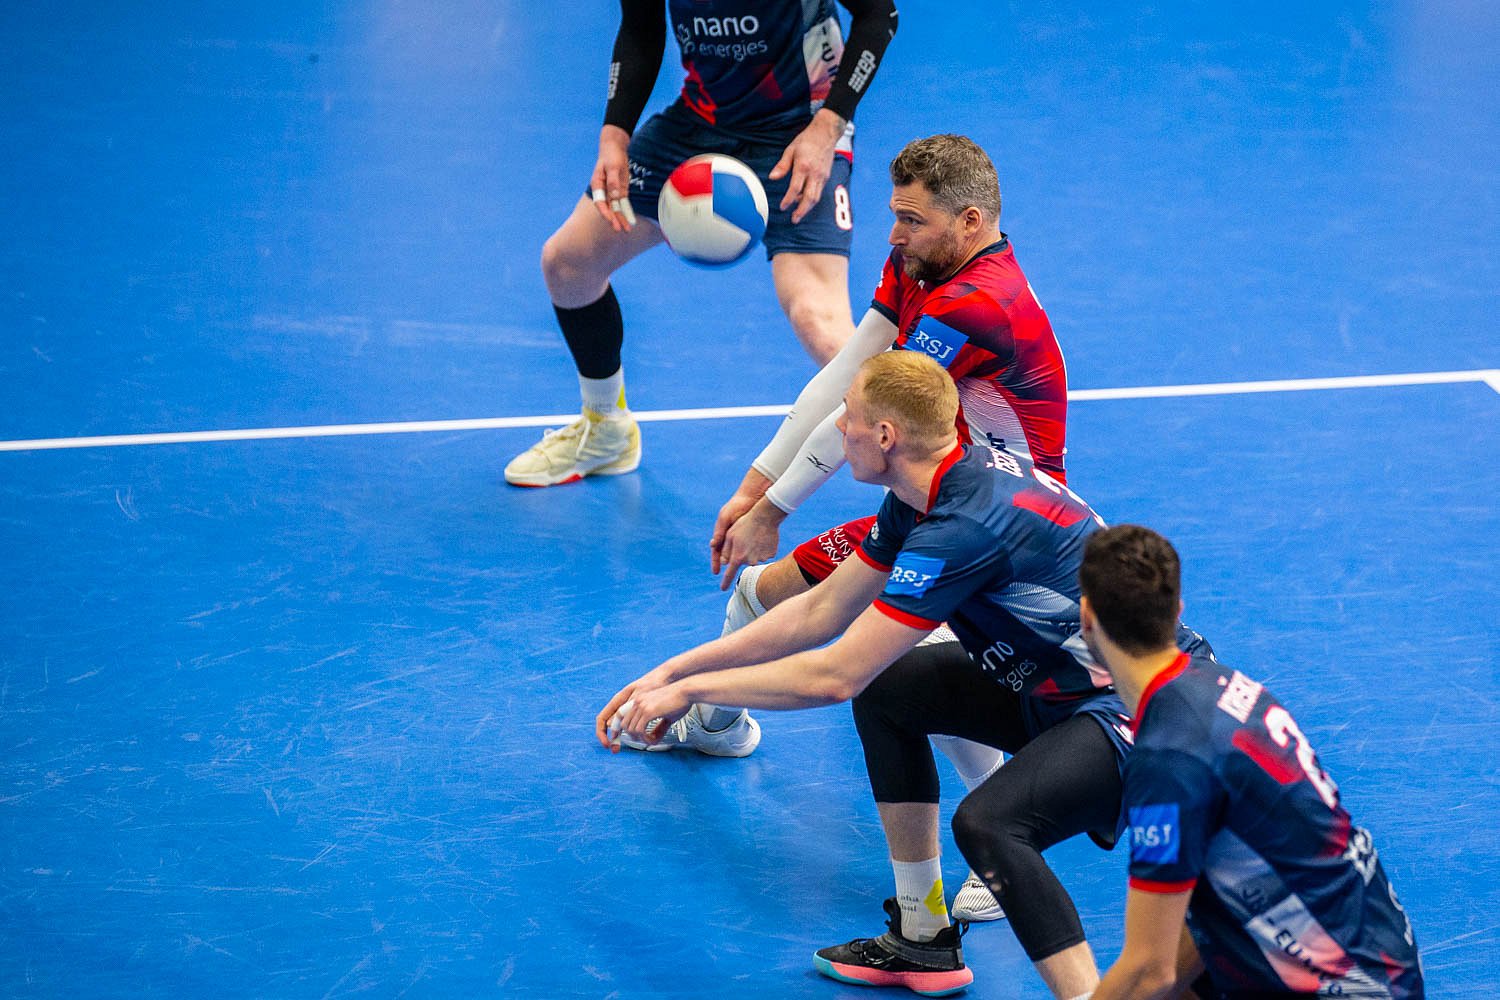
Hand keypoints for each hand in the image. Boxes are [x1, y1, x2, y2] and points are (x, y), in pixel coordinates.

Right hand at [590, 125, 637, 232]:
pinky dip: (626, 211)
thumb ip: (613, 181)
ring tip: (627, 230)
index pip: (599, 201)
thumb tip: (615, 196)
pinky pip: (623, 203)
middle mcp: (604, 190)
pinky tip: (630, 221)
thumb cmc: (611, 155)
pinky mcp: (621, 190)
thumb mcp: (613, 166)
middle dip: (613, 219)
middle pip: (608, 208)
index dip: (604, 211)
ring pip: (616, 208)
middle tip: (619, 230)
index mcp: (597, 184)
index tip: (610, 219)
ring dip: (621, 218)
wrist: (615, 147)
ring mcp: (612, 191)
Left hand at [596, 667, 688, 751]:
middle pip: (624, 725)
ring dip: (640, 739)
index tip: (623, 740)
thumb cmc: (680, 700)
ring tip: (651, 740)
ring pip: (630, 730)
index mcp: (639, 700)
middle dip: (632, 737)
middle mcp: (637, 702)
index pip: (621, 716)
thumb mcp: (666, 715)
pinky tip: (653, 739)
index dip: (619, 730)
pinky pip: (639, 731)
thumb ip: (658, 726)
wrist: (687, 690)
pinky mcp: (648, 711)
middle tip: (645, 741)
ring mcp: (641, 706)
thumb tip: (654, 738)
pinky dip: (645, 738)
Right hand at [710, 469, 772, 574]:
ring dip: (741, 561)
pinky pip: (753, 549)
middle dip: (729, 565)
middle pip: (728, 556)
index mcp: (723, 534)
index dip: (715, 563)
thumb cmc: (736, 506)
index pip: (717, 552)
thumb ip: (719, 530)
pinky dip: (753, 555)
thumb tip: (712, 545)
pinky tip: (755, 561)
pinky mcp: (754, 538)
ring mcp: (743, 539)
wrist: (753, 498)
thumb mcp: (725, 517)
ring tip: (743, 568)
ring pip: (740, 554)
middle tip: (729, 574)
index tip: (715, 572)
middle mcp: (732, 538)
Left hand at [716, 499, 785, 590]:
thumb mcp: (730, 535)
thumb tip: (723, 564)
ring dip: (753, 550)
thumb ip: (725, 551)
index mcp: (737, 556)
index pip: (729, 574)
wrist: (765, 516)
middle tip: (745, 539)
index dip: (725, 582)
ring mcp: (762, 558)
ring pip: (754, 558)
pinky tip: (762, 538)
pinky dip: (762, 548)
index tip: (722, 589)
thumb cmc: (744, 524)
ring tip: (754, 536)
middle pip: (743, 561)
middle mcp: (750, 560)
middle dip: (742, 553)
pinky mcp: (771, 554)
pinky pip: (764, 554)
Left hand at [769, 108, 845, 223]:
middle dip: (802, 211)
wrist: (826, 133)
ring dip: (807, 208)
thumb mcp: (790, 150)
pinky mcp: (826, 176)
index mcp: (803, 166)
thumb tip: (772, 177)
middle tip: (794, 219)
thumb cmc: (807, 140)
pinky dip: (811, 199)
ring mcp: (822, 176)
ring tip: (798, 214)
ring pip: (816, 197)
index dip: (788, 200)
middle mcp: (815, 173)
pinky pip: (819, 192)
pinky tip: (803, 201)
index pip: (795, 188)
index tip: (783, 207)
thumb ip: (782, 166)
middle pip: (809, 198)